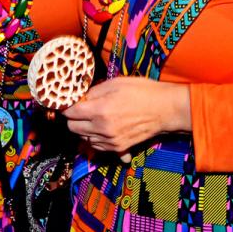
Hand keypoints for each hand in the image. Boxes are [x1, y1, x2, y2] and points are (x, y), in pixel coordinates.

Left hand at [63, 76, 189, 159]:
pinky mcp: (118, 148)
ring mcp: (110, 141)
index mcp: (99, 110)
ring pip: (84, 139)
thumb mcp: (115, 83)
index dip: (67, 106)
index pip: (70, 113)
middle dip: (73, 118)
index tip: (70, 102)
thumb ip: (93, 92)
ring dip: (84, 129)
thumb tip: (80, 98)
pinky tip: (102, 129)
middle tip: (82, 109)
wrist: (164, 109)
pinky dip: (95, 139)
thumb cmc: (141, 91)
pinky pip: (97, 147)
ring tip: (94, 117)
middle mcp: (102, 129)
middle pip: (73, 128)